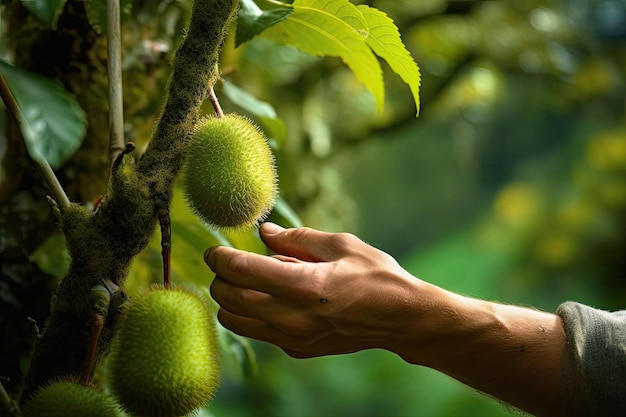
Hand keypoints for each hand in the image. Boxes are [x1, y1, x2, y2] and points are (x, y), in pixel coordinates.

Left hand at [205, 222, 427, 357]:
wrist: (401, 319)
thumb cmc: (377, 276)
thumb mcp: (341, 245)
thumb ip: (298, 238)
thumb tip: (265, 233)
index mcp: (303, 285)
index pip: (242, 271)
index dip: (220, 257)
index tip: (214, 250)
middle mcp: (293, 317)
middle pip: (229, 299)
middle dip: (220, 279)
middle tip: (229, 264)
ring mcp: (294, 338)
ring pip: (235, 322)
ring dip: (231, 300)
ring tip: (249, 283)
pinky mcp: (297, 350)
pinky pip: (258, 332)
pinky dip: (251, 315)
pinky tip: (273, 300)